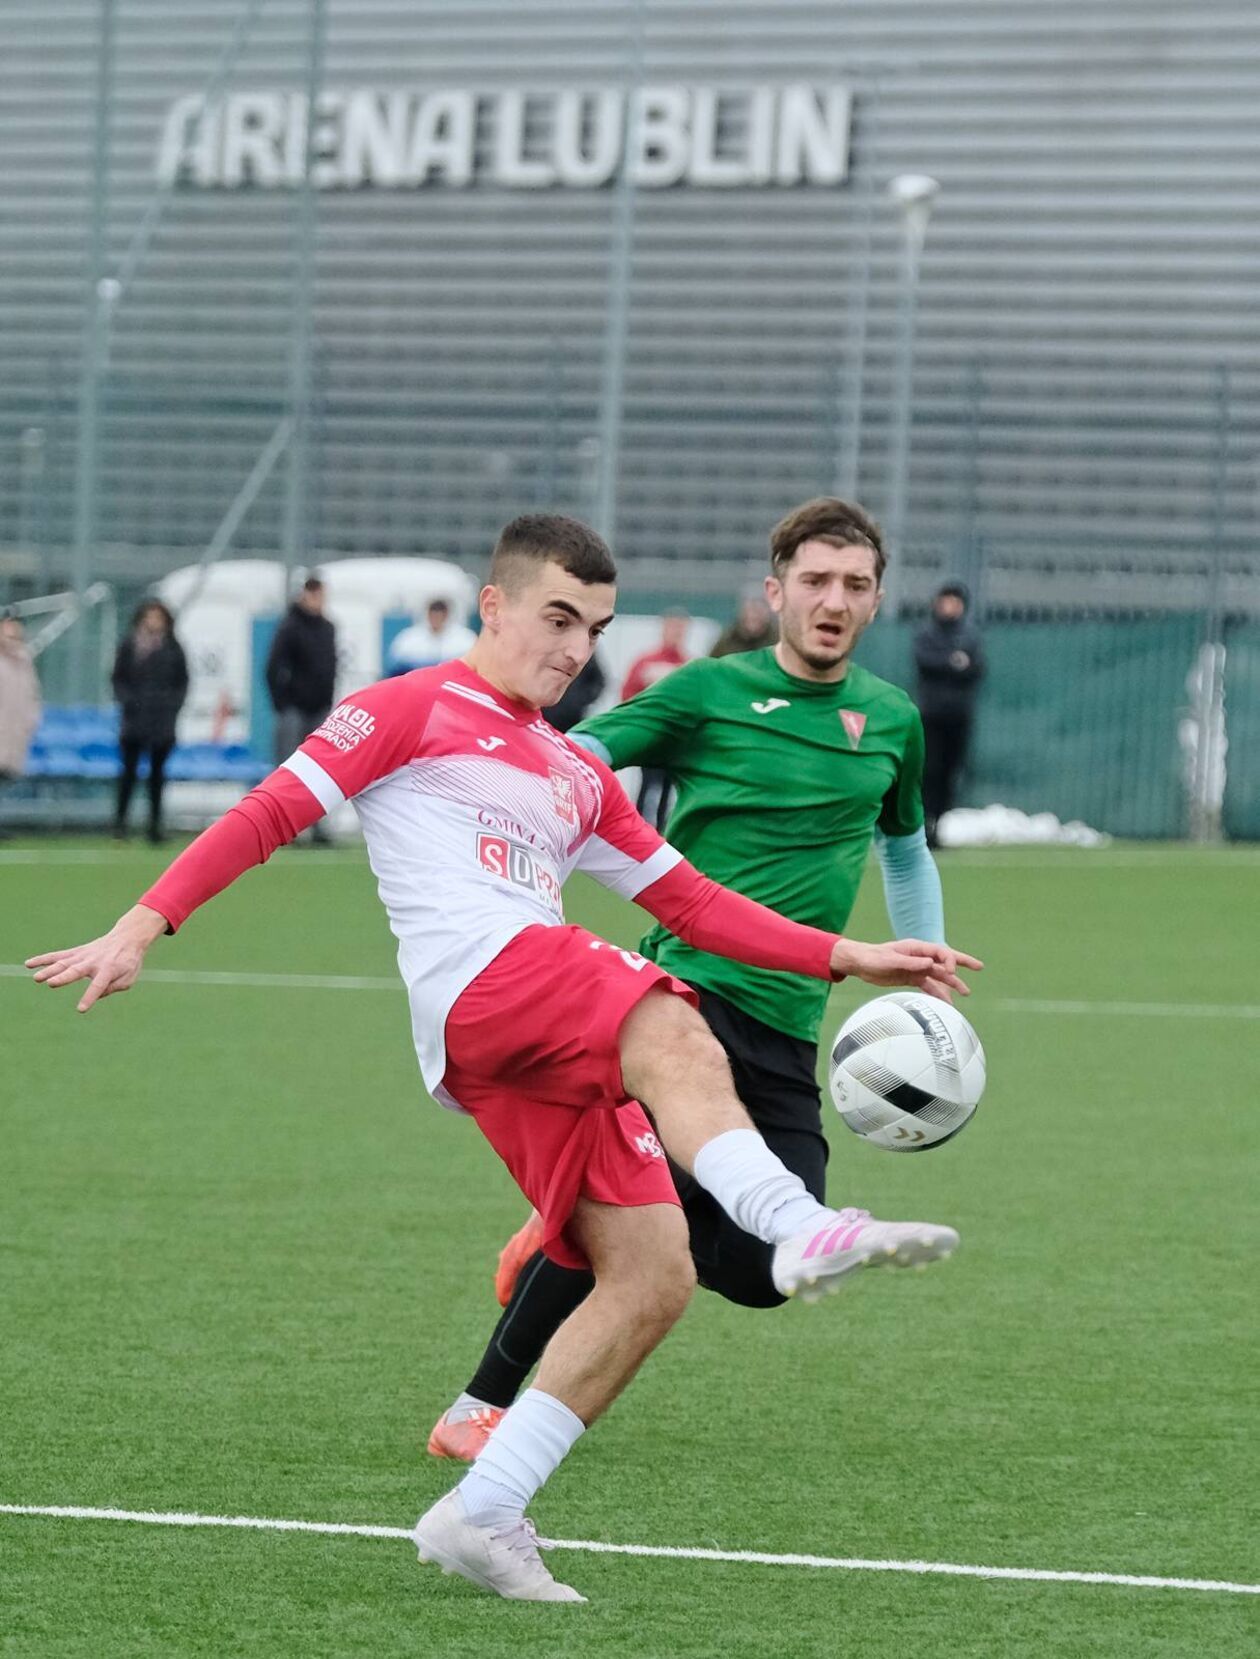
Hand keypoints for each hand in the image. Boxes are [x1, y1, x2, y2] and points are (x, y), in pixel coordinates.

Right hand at [26, 904, 167, 1012]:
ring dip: (49, 970)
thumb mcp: (128, 978)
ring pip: (64, 963)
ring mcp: (83, 955)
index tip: (80, 1009)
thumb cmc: (128, 962)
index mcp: (109, 969)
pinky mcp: (76, 952)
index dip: (89, 997)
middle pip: (76, 970)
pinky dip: (43, 959)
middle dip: (63, 977)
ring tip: (36, 978)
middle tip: (50, 984)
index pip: (98, 985)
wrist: (126, 938)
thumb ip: (113, 987)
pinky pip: (58, 955)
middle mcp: (94, 961)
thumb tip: (96, 996)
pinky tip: (28, 964)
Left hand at [830, 936, 982, 1001]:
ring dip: (952, 984)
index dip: (949, 960)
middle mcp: (920, 957)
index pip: (940, 952)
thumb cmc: (873, 958)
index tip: (949, 972)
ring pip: (939, 976)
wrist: (860, 964)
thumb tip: (931, 963)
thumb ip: (910, 962)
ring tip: (966, 993)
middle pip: (945, 960)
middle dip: (962, 963)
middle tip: (980, 967)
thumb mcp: (890, 960)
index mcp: (916, 948)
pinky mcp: (911, 978)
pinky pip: (928, 986)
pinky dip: (937, 994)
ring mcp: (917, 968)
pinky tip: (946, 1004)